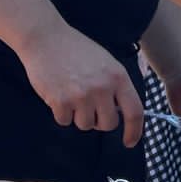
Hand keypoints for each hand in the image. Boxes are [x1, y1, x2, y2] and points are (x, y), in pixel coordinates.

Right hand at [17, 25, 143, 143]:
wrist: (45, 39)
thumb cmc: (76, 50)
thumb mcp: (106, 62)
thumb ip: (116, 85)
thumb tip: (121, 112)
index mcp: (118, 77)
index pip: (134, 112)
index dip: (134, 131)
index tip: (129, 142)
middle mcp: (102, 88)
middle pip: (108, 124)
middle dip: (100, 121)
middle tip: (90, 108)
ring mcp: (81, 96)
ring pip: (85, 125)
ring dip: (78, 116)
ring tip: (72, 95)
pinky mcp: (60, 101)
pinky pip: (64, 121)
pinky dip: (61, 113)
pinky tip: (58, 94)